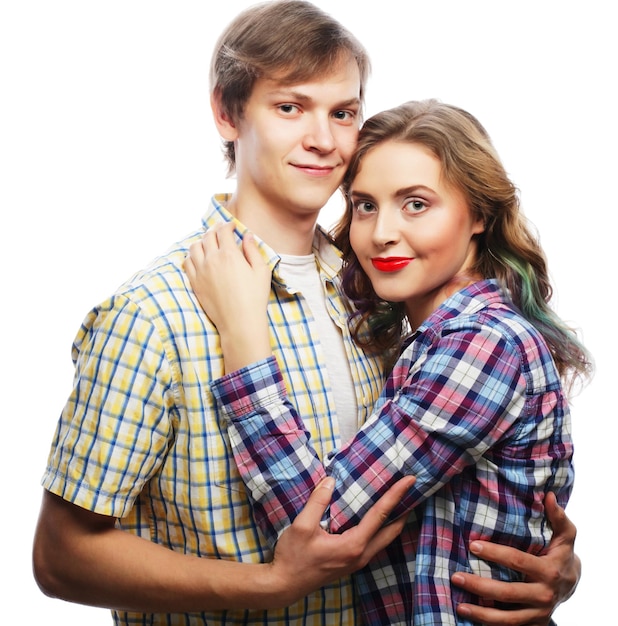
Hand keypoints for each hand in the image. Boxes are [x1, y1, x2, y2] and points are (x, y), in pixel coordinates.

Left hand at [184, 221, 272, 370]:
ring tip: (208, 243)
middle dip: (214, 230)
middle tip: (220, 231)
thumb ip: (253, 251)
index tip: (231, 226)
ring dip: (202, 241)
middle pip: (208, 236)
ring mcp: (200, 271)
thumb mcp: (261, 271)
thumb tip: (247, 235)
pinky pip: (187, 262)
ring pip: (194, 246)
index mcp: (230, 255)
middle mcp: (212, 260)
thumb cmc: (254, 298)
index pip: (223, 231)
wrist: (239, 322)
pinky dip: (192, 255)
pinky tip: (199, 257)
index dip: (227, 225)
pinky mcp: (194, 283)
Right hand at [268, 475, 414, 605]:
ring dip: (395, 521)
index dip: (395, 495)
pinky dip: (382, 529)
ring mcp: (357, 562)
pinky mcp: (350, 563)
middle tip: (412, 490)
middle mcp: (360, 555)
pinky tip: (377, 521)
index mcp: (353, 545)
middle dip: (404, 509)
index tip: (410, 480)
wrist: (284, 585)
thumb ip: (317, 502)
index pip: (380, 515)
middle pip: (391, 530)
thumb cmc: (293, 556)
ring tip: (400, 503)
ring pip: (385, 540)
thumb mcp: (302, 526)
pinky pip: (375, 544)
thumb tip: (331, 481)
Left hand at [452, 492, 578, 624]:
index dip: (494, 553)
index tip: (472, 545)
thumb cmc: (561, 554)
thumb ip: (558, 517)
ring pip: (507, 618)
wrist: (572, 584)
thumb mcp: (565, 535)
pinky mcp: (533, 624)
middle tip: (456, 576)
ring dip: (481, 612)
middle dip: (480, 585)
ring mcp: (539, 613)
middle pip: (508, 592)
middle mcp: (544, 595)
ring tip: (459, 605)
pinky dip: (490, 624)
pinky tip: (470, 617)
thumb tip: (549, 496)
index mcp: (549, 571)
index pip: (517, 561)